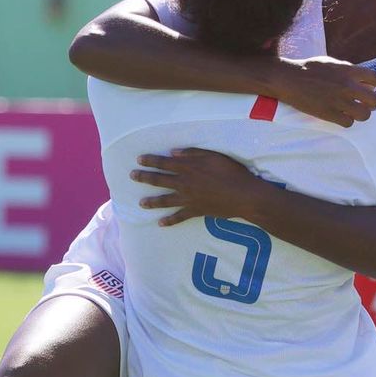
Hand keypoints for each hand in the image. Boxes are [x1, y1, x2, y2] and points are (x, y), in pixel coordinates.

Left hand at [131, 149, 263, 225]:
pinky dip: (169, 221)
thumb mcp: (213, 155)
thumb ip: (193, 153)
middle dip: (144, 178)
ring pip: (165, 200)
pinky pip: (179, 217)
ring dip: (151, 201)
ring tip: (141, 203)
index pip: (164, 163)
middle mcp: (184, 183)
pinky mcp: (195, 211)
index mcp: (188, 167)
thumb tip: (173, 152)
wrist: (243, 195)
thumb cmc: (231, 172)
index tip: (139, 160)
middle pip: (159, 180)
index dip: (150, 161)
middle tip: (132, 176)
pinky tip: (160, 223)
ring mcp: (188, 198)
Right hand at [271, 56, 375, 126]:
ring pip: (364, 115)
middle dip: (374, 103)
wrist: (289, 79)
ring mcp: (339, 101)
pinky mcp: (329, 113)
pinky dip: (347, 121)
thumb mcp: (332, 62)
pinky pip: (349, 123)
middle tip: (367, 104)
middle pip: (375, 101)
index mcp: (349, 71)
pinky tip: (341, 116)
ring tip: (354, 111)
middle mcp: (347, 86)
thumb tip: (362, 78)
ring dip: (361, 114)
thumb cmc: (309, 68)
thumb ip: (348, 70)